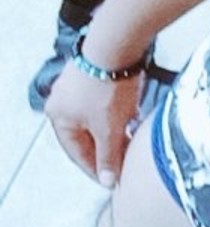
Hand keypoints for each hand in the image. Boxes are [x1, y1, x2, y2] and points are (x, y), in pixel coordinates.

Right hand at [44, 60, 143, 186]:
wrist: (117, 46)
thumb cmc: (107, 88)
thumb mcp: (109, 129)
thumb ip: (108, 156)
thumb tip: (107, 180)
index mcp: (59, 117)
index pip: (77, 152)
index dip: (96, 169)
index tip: (111, 180)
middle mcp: (63, 101)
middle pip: (86, 134)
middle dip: (106, 148)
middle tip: (123, 163)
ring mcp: (77, 85)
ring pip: (97, 118)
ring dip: (113, 131)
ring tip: (131, 141)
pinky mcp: (94, 73)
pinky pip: (104, 101)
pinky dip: (117, 113)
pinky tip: (133, 117)